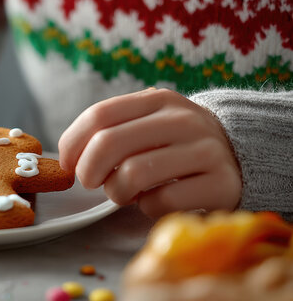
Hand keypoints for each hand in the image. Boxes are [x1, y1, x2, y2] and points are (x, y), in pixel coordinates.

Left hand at [58, 88, 241, 217]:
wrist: (241, 156)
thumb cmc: (176, 144)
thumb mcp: (149, 123)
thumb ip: (112, 130)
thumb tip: (68, 158)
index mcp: (158, 99)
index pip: (99, 115)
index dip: (72, 142)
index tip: (66, 164)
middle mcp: (183, 120)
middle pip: (109, 143)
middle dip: (88, 171)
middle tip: (90, 183)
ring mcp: (205, 151)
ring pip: (132, 175)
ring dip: (117, 192)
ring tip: (125, 192)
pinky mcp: (220, 184)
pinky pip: (161, 202)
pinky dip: (147, 207)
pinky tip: (155, 200)